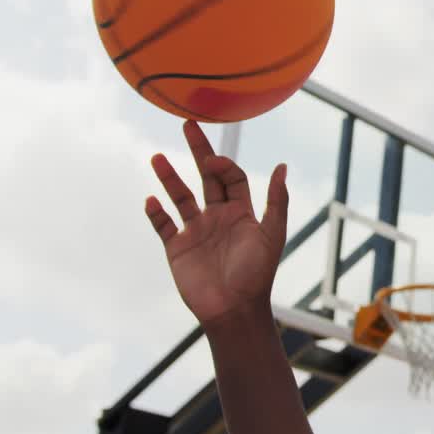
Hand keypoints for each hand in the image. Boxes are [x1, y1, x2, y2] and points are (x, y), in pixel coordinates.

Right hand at [144, 120, 288, 326]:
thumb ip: (277, 201)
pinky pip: (163, 226)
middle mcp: (218, 217)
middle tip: (187, 124)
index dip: (224, 163)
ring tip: (156, 157)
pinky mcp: (177, 248)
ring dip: (169, 177)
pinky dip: (156, 213)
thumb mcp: (271, 234)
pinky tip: (151, 200)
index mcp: (242, 212)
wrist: (234, 310)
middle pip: (206, 177)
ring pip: (180, 197)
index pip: (231, 177)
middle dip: (198, 150)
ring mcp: (196, 231)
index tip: (213, 159)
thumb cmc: (257, 274)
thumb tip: (282, 166)